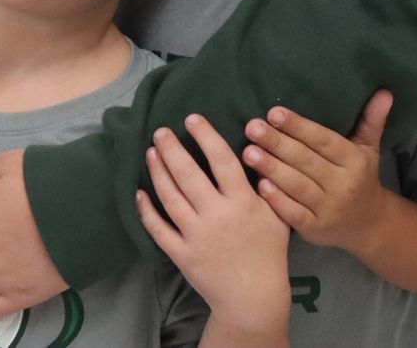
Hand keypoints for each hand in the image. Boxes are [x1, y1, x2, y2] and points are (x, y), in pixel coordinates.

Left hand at [138, 114, 289, 341]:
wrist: (253, 298)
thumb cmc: (268, 253)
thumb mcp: (277, 215)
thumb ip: (267, 186)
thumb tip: (256, 152)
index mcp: (242, 202)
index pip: (221, 159)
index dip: (205, 135)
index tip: (191, 118)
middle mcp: (217, 215)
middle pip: (188, 174)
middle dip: (171, 148)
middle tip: (159, 130)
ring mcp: (197, 236)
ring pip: (171, 197)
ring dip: (158, 172)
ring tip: (150, 152)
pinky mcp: (183, 255)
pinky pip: (159, 230)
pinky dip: (146, 211)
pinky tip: (139, 192)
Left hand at [242, 89, 392, 259]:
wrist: (369, 226)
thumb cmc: (361, 177)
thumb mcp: (369, 148)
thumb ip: (372, 119)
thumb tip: (385, 92)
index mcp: (354, 162)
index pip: (323, 141)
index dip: (298, 127)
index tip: (274, 112)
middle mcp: (343, 186)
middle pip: (306, 161)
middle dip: (277, 144)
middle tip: (252, 128)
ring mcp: (329, 210)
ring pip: (297, 186)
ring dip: (271, 169)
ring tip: (248, 152)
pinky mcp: (316, 230)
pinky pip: (294, 214)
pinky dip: (277, 201)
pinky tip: (259, 186)